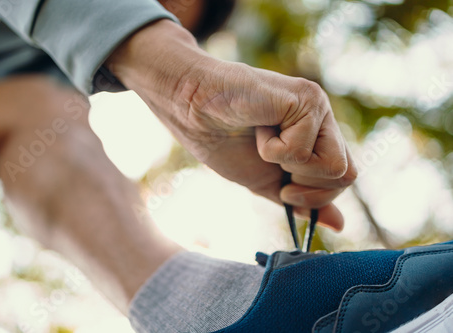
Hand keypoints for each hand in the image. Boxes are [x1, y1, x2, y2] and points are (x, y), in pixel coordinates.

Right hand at [106, 20, 356, 229]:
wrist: (193, 112)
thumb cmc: (224, 141)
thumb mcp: (267, 181)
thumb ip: (302, 201)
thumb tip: (340, 225)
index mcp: (317, 138)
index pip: (344, 179)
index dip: (317, 197)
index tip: (285, 191)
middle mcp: (324, 121)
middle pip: (346, 176)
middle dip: (307, 187)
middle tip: (277, 167)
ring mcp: (318, 107)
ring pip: (334, 166)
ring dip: (291, 166)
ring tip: (265, 141)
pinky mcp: (306, 98)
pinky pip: (302, 150)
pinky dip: (272, 150)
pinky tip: (257, 126)